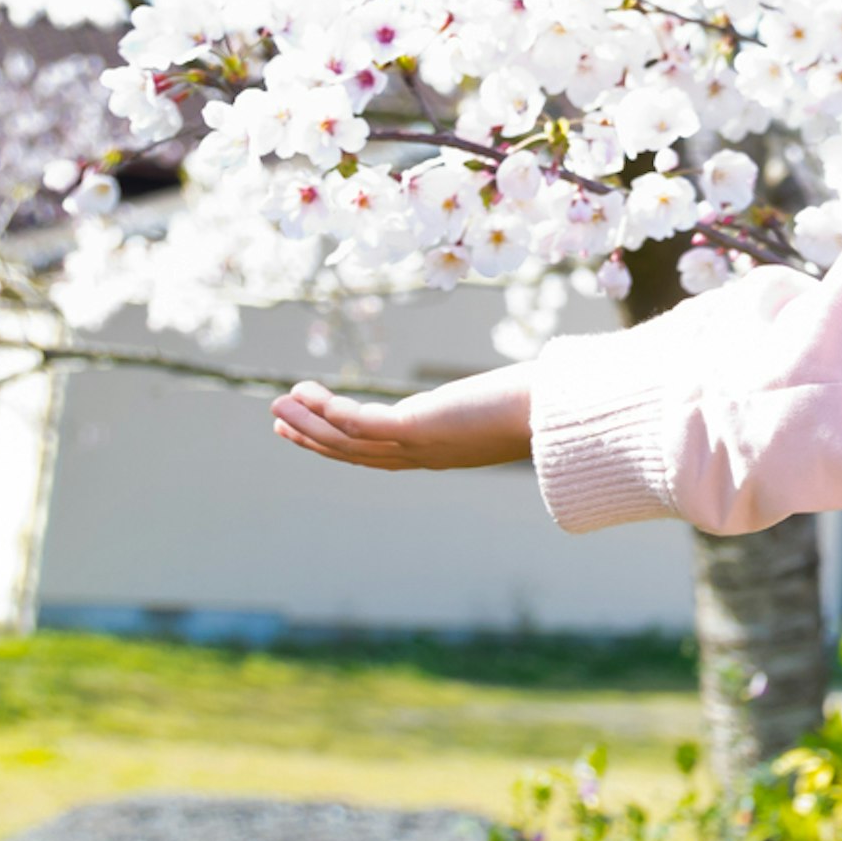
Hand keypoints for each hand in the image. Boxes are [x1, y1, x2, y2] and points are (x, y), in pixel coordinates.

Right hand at [269, 366, 535, 469]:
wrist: (564, 413)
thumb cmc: (545, 404)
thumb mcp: (508, 403)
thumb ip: (497, 401)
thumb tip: (516, 384)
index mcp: (439, 451)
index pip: (379, 453)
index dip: (340, 443)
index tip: (313, 425)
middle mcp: (424, 455)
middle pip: (354, 453)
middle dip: (313, 438)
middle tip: (278, 420)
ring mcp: (420, 446)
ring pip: (348, 442)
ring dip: (309, 425)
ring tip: (277, 405)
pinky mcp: (420, 429)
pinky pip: (361, 425)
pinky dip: (331, 412)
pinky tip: (307, 394)